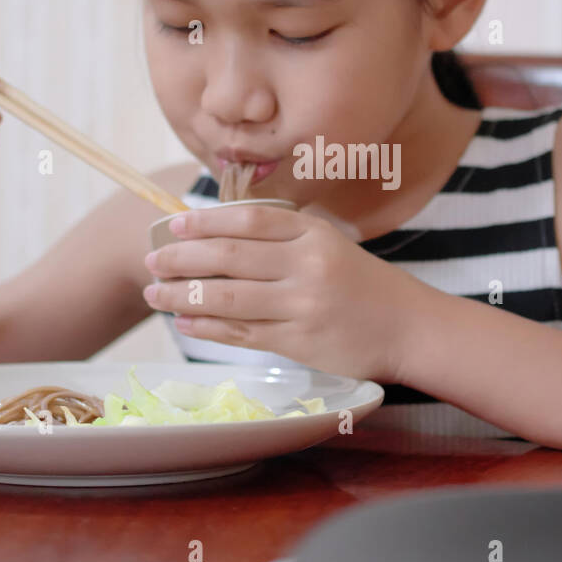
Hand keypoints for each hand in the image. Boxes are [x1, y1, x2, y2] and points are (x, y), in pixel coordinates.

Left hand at [141, 204, 419, 382]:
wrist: (409, 328)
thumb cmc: (363, 285)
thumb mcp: (330, 246)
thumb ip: (283, 240)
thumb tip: (214, 237)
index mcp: (314, 234)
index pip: (249, 220)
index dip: (205, 221)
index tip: (173, 225)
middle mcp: (308, 266)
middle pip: (230, 256)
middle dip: (182, 258)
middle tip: (152, 260)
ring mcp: (302, 306)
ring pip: (228, 297)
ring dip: (183, 295)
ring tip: (155, 293)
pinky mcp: (299, 342)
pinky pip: (242, 332)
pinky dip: (207, 326)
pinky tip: (184, 321)